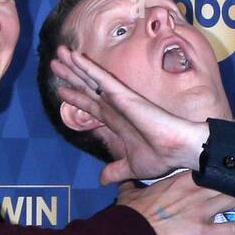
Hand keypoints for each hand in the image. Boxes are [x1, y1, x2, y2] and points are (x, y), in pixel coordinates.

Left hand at [51, 46, 209, 183]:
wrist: (179, 150)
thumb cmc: (161, 157)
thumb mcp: (131, 167)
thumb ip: (115, 170)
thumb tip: (102, 180)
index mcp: (117, 122)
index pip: (92, 107)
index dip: (76, 98)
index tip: (62, 90)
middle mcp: (116, 107)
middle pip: (88, 88)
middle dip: (71, 76)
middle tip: (54, 62)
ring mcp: (119, 99)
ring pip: (92, 78)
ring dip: (74, 66)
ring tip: (59, 53)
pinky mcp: (123, 95)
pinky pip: (102, 78)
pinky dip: (87, 67)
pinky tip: (74, 57)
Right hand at [116, 171, 234, 234]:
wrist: (131, 234)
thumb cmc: (130, 214)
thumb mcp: (129, 195)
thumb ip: (131, 185)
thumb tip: (123, 180)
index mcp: (180, 180)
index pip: (208, 166)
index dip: (224, 163)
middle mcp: (196, 192)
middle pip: (226, 181)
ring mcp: (202, 212)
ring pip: (233, 200)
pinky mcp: (204, 233)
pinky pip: (231, 229)